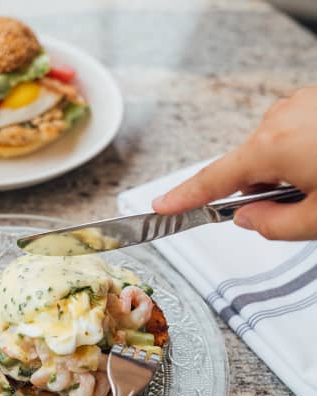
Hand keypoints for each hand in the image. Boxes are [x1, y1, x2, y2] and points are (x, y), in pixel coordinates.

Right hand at [152, 86, 316, 239]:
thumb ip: (275, 226)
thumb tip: (248, 219)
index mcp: (273, 145)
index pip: (213, 180)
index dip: (184, 197)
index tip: (162, 205)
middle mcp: (280, 118)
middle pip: (246, 168)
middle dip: (261, 191)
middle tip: (298, 208)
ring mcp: (300, 105)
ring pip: (271, 152)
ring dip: (285, 172)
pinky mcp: (314, 102)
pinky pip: (292, 135)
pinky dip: (302, 154)